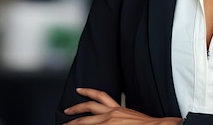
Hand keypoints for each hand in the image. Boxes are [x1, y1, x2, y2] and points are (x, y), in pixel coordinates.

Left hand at [63, 87, 181, 124]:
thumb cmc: (147, 123)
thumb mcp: (132, 116)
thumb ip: (121, 116)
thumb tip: (116, 118)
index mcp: (118, 108)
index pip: (101, 97)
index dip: (89, 92)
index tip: (80, 91)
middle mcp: (112, 113)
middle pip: (90, 106)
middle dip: (76, 107)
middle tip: (67, 109)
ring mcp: (109, 121)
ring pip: (86, 120)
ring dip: (74, 122)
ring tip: (65, 124)